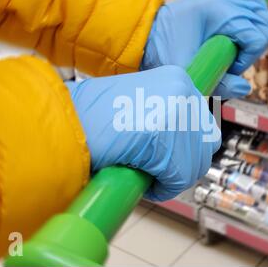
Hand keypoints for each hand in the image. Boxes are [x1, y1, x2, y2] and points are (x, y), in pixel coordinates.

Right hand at [66, 66, 220, 200]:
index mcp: (177, 78)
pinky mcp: (165, 139)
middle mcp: (183, 89)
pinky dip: (162, 188)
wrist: (61, 119)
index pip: (203, 121)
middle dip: (184, 162)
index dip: (188, 144)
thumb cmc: (92, 117)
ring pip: (194, 164)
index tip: (171, 154)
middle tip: (156, 170)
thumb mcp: (140, 104)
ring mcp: (176, 112)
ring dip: (172, 176)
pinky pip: (178, 178)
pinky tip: (140, 179)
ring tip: (144, 174)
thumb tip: (184, 145)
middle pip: (206, 143)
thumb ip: (166, 116)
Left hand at [142, 0, 267, 99]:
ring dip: (255, 32)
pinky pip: (250, 2)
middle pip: (263, 23)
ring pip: (260, 10)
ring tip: (238, 49)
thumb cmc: (164, 54)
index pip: (256, 36)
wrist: (148, 37)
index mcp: (217, 13)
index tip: (229, 69)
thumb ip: (218, 85)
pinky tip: (240, 32)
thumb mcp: (189, 74)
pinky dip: (251, 17)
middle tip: (233, 61)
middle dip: (253, 48)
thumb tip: (245, 88)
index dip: (248, 59)